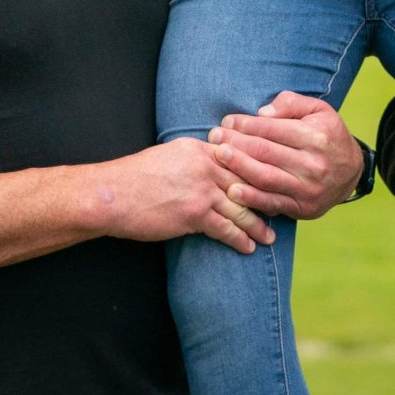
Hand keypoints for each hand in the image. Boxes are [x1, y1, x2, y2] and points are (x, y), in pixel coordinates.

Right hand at [96, 138, 275, 254]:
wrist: (112, 195)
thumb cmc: (134, 178)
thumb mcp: (167, 156)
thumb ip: (192, 159)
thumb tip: (207, 167)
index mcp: (199, 148)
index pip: (238, 158)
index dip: (257, 173)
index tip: (272, 182)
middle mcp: (206, 165)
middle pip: (246, 181)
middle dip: (266, 198)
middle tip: (282, 210)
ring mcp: (202, 189)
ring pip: (240, 206)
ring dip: (258, 223)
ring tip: (271, 235)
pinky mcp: (195, 213)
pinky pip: (226, 228)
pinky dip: (240, 239)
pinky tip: (249, 247)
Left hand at [212, 92, 364, 221]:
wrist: (351, 173)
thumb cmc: (328, 134)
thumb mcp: (319, 110)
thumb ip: (291, 104)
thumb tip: (262, 113)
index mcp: (315, 136)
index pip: (273, 129)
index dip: (246, 124)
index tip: (227, 121)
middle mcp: (313, 164)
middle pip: (265, 152)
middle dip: (236, 143)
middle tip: (213, 137)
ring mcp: (308, 188)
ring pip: (265, 177)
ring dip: (238, 168)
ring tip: (217, 157)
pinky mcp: (303, 208)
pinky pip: (273, 203)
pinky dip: (251, 199)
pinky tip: (232, 191)